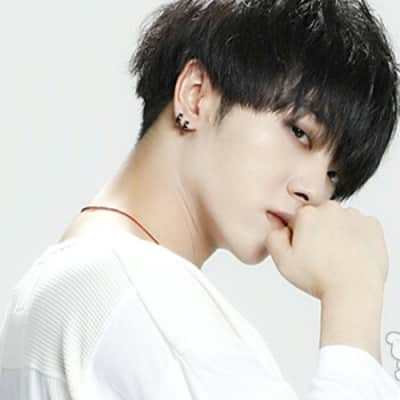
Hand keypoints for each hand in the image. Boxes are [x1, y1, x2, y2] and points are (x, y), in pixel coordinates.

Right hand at [264, 200, 388, 299]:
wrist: (354, 291)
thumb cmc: (319, 278)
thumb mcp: (282, 260)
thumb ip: (273, 236)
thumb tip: (278, 223)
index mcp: (307, 214)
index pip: (297, 220)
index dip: (297, 238)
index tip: (303, 252)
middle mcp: (330, 209)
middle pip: (318, 218)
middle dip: (317, 233)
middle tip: (318, 257)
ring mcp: (354, 216)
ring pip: (339, 222)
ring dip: (336, 234)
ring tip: (336, 258)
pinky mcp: (372, 226)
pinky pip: (359, 228)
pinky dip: (355, 238)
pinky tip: (350, 255)